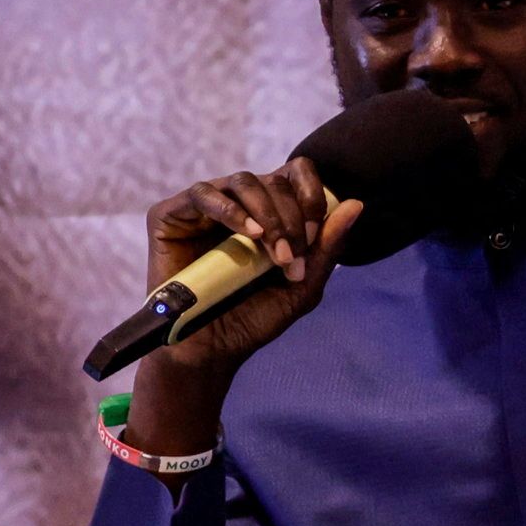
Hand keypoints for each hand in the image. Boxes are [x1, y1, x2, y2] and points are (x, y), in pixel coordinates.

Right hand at [117, 160, 362, 451]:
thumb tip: (356, 204)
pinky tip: (249, 234)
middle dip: (291, 217)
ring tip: (274, 252)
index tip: (314, 234)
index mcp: (267, 214)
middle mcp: (236, 205)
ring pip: (242, 181)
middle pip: (273, 180)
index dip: (311, 196)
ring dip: (268, 215)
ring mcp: (202, 208)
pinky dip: (231, 210)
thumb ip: (327, 247)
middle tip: (291, 257)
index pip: (296, 175)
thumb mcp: (302, 286)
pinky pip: (202, 193)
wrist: (211, 350)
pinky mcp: (169, 216)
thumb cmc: (253, 319)